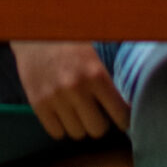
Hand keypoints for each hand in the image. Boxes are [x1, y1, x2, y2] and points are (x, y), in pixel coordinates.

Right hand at [12, 41, 130, 139]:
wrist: (34, 33)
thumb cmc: (70, 40)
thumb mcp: (96, 49)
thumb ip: (112, 73)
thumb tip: (132, 97)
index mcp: (96, 73)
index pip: (120, 114)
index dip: (123, 118)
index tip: (120, 117)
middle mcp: (76, 88)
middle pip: (98, 129)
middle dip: (100, 122)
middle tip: (97, 112)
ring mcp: (55, 97)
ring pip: (77, 133)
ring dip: (80, 124)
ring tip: (78, 111)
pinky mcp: (38, 103)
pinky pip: (56, 132)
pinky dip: (61, 126)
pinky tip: (62, 113)